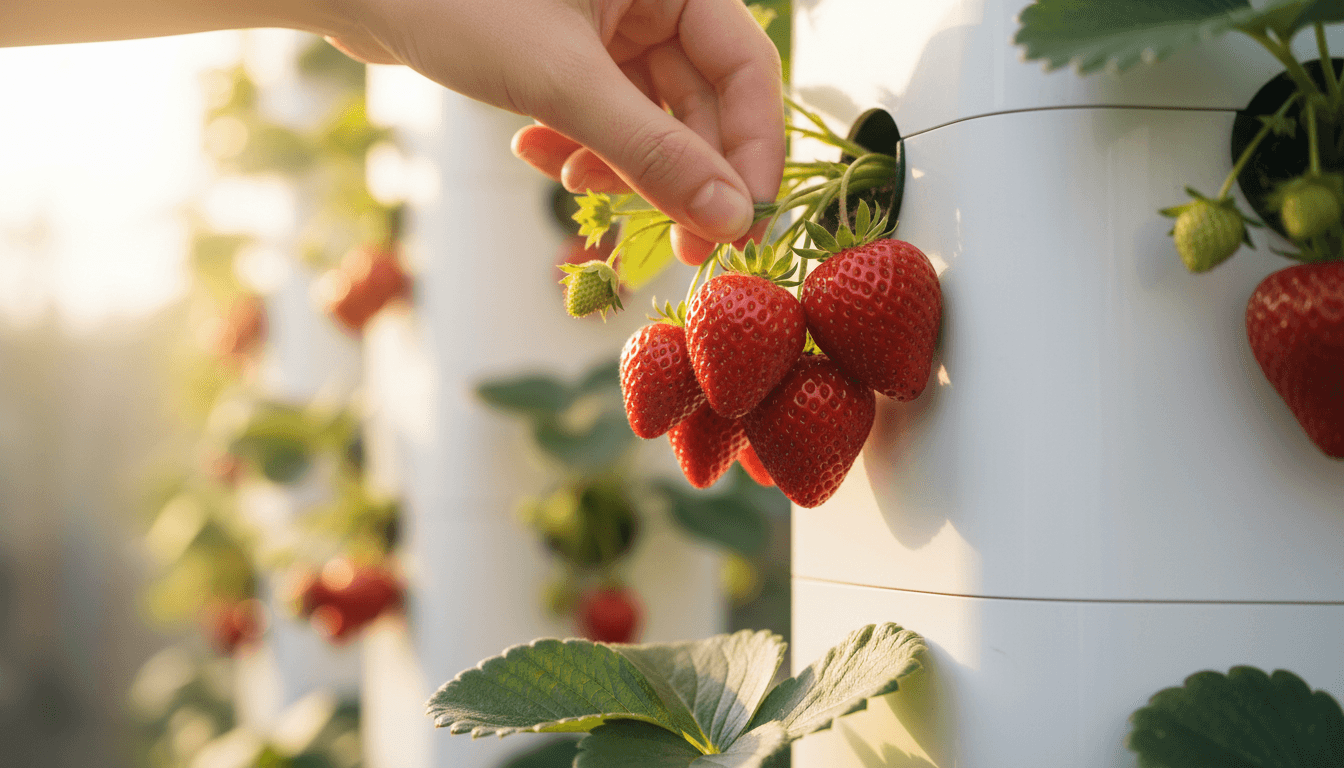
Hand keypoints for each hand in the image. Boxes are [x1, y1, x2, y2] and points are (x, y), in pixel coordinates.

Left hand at [328, 0, 783, 264]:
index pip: (748, 71)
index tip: (741, 228)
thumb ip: (651, 152)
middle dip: (682, 174)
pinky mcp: (571, 47)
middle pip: (704, 102)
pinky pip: (605, 112)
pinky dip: (581, 144)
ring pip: (653, 115)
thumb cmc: (453, 1)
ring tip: (574, 183)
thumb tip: (728, 221)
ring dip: (622, 164)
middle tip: (679, 246)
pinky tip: (537, 153)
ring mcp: (612, 22)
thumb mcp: (561, 83)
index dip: (752, 154)